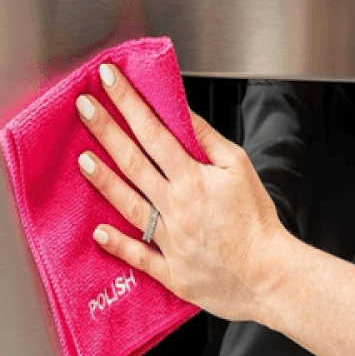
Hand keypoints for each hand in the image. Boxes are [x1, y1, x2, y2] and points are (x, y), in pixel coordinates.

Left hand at [75, 62, 289, 322]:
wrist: (271, 275)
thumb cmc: (258, 223)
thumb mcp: (241, 169)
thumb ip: (208, 140)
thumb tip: (182, 114)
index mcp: (194, 180)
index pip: (154, 133)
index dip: (129, 104)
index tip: (109, 80)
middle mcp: (177, 208)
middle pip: (133, 163)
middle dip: (106, 130)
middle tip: (83, 106)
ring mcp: (172, 242)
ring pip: (130, 206)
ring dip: (104, 181)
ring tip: (83, 159)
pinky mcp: (173, 272)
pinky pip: (141, 258)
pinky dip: (119, 246)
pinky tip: (99, 231)